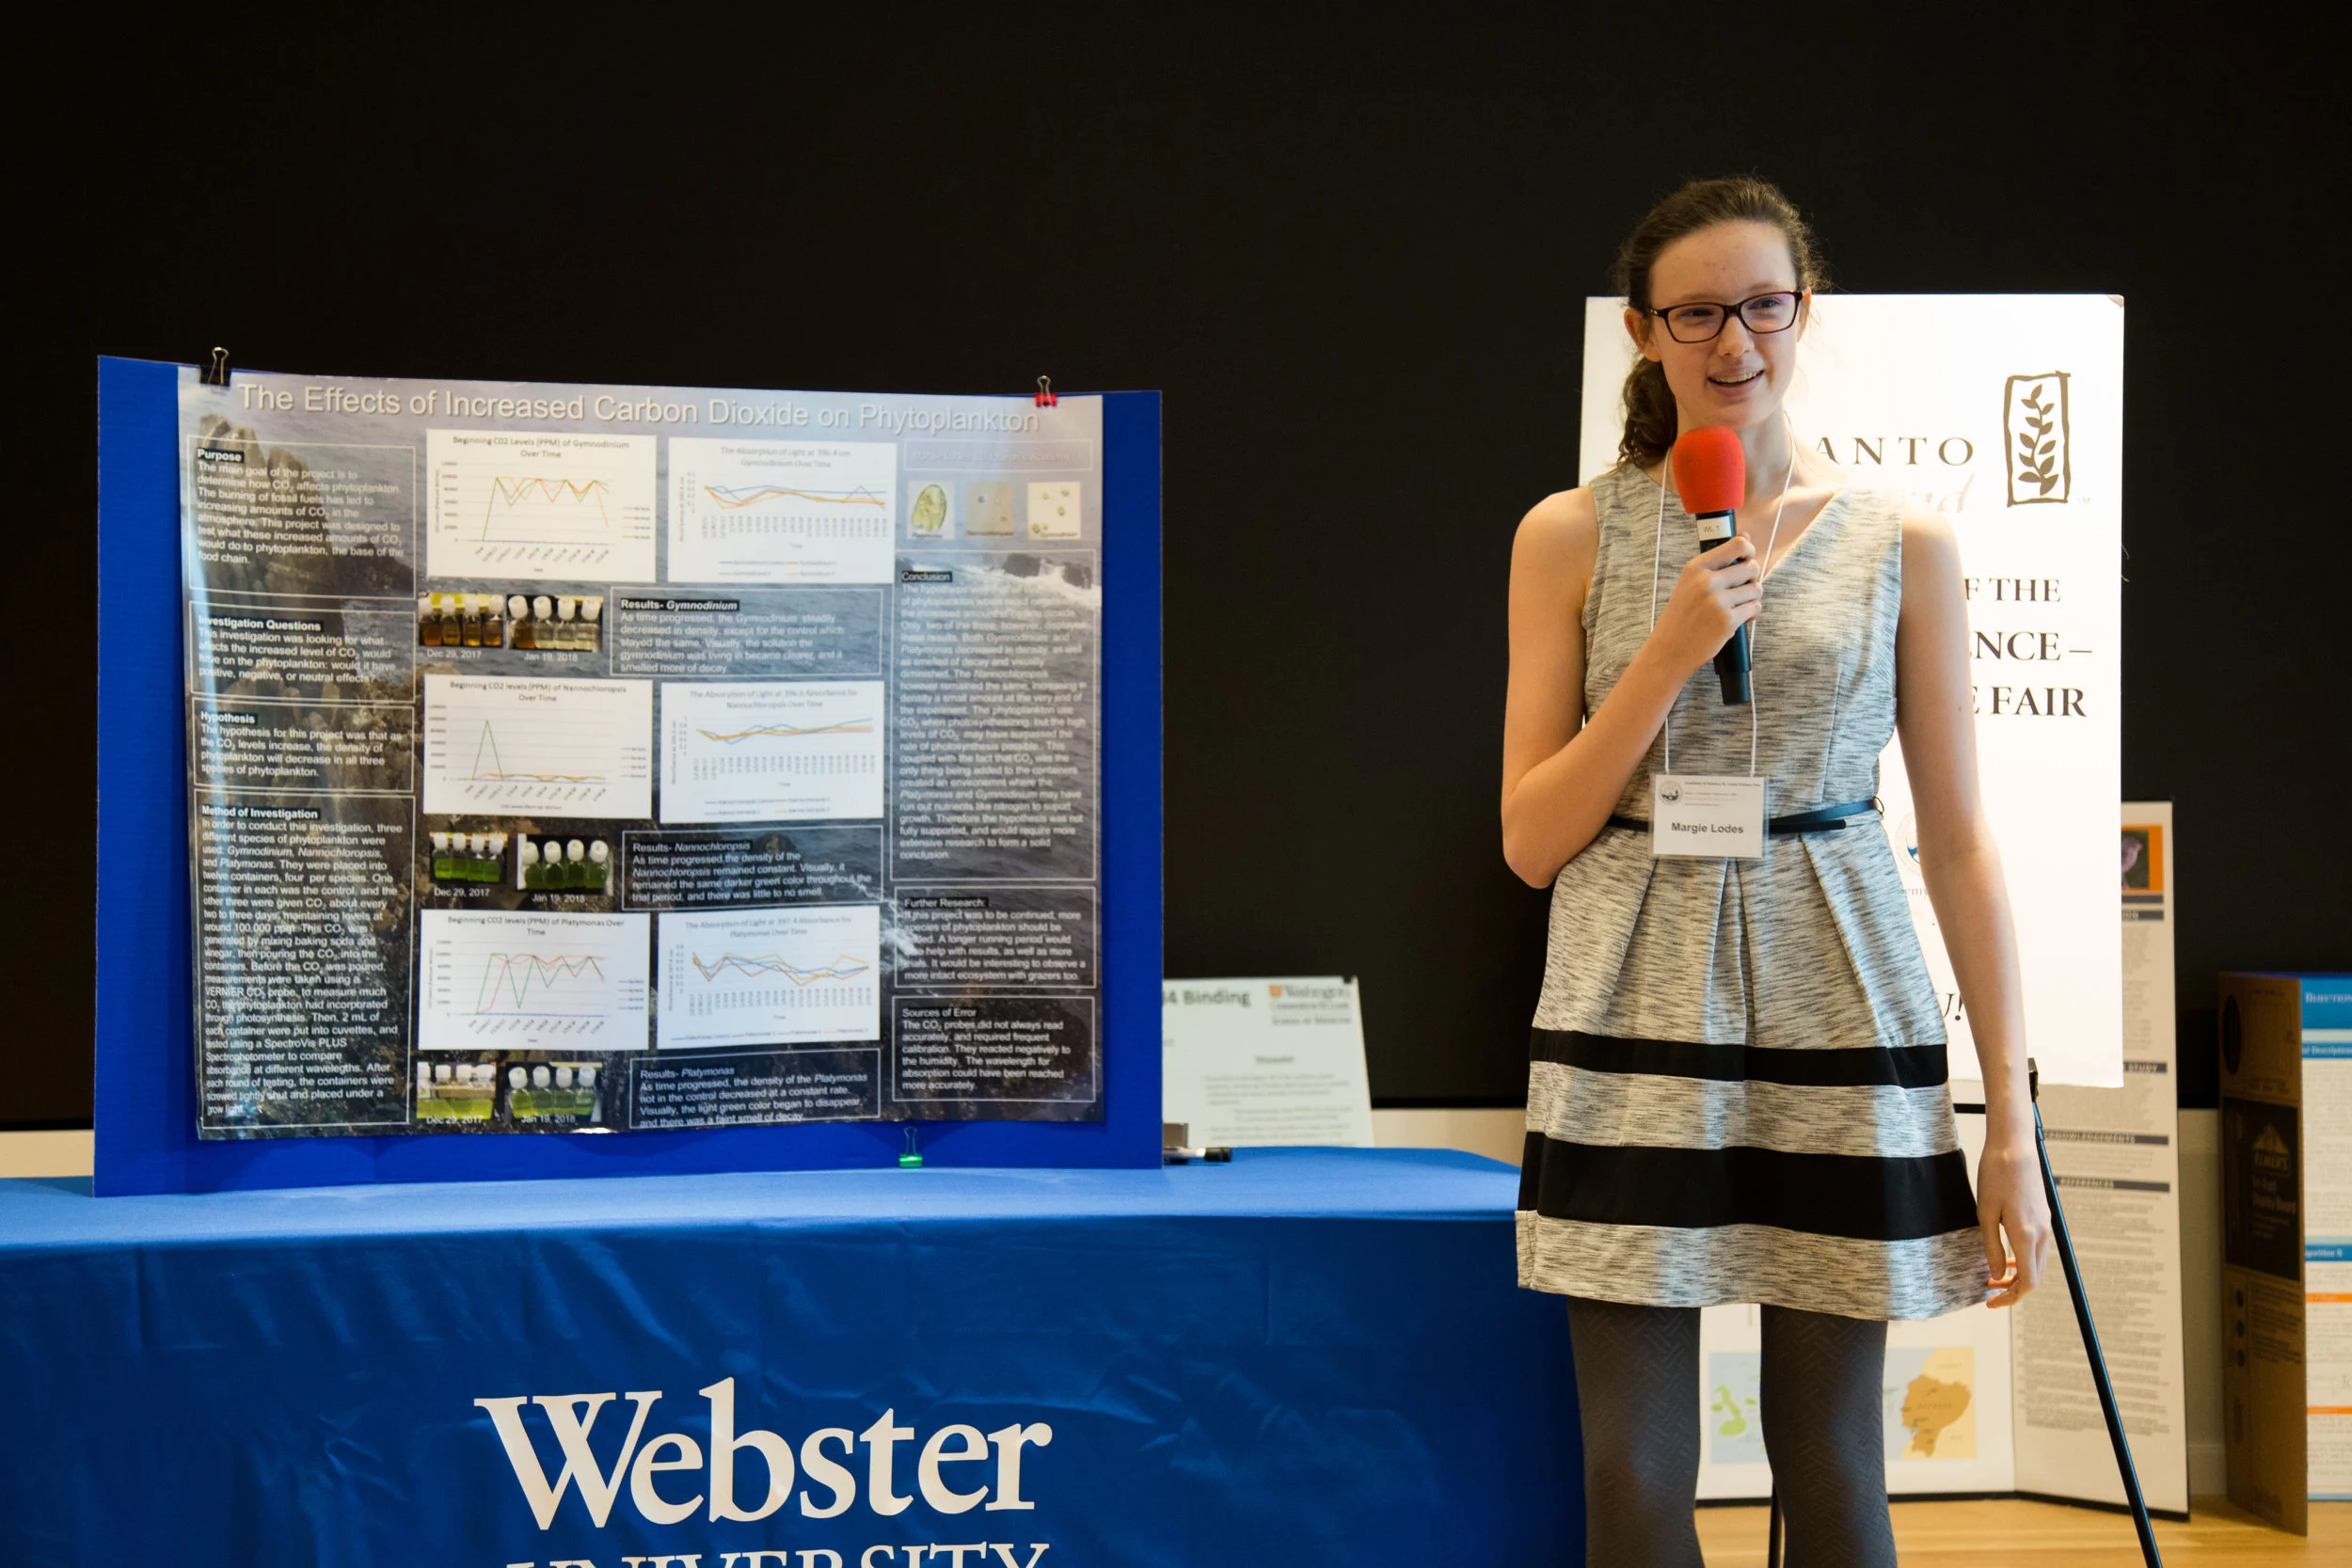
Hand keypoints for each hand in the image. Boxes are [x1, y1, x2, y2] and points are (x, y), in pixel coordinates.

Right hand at [1644, 535, 1760, 677]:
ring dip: (1752, 598)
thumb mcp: (1692, 582)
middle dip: (1752, 578)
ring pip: (1756, 589)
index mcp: (1696, 567)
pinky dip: (1751, 614)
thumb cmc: (1682, 615)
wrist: (1669, 649)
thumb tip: (1746, 536)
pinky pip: (1755, 608)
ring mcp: (1717, 602)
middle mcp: (1706, 581)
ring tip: (1738, 606)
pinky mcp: (1727, 621)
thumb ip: (1718, 561)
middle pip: (1751, 567)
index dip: (1749, 551)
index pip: (1737, 545)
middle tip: (1741, 589)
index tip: (1746, 560)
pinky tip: (1739, 619)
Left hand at [1976, 1129, 2053, 1307]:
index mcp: (2026, 1236)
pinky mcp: (2044, 1218)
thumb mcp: (1985, 1214)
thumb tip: (1995, 1275)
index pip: (2028, 1282)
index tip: (1991, 1302)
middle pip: (2035, 1277)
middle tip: (1988, 1291)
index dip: (2010, 1298)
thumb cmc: (1995, 1176)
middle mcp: (2042, 1234)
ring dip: (2018, 1274)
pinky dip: (2023, 1259)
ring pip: (2037, 1264)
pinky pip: (2037, 1248)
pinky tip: (2006, 1257)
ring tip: (1994, 1276)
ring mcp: (2046, 1226)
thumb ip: (1991, 1247)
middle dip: (2013, 1289)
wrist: (2015, 1147)